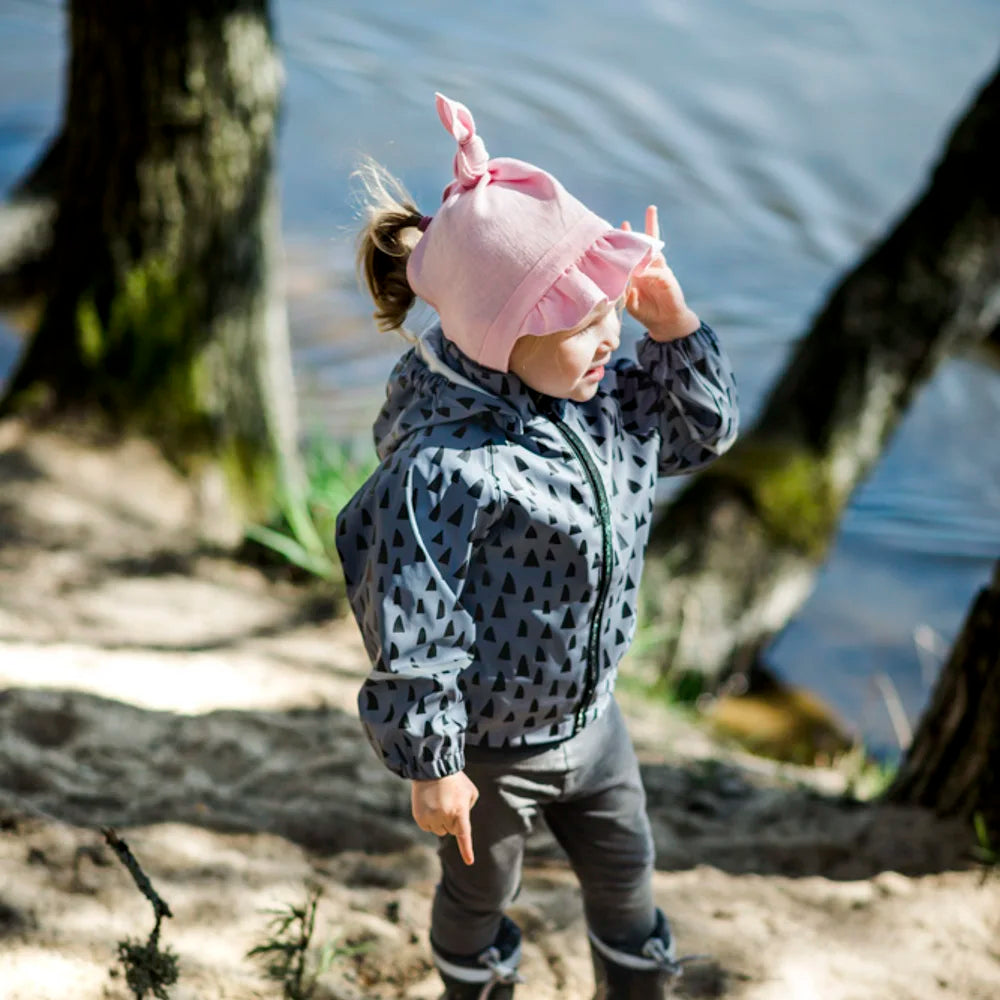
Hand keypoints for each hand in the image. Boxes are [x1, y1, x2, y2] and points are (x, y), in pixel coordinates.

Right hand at [411, 771, 478, 864]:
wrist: (431, 768)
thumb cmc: (455, 780)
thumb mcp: (470, 792)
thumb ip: (468, 809)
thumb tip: (460, 825)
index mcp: (460, 811)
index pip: (464, 835)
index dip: (466, 849)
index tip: (469, 862)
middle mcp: (445, 816)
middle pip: (451, 831)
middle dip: (452, 821)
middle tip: (450, 803)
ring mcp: (431, 818)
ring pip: (440, 831)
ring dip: (441, 821)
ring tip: (439, 802)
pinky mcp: (420, 818)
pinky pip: (428, 828)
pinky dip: (430, 820)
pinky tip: (430, 805)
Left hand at [622, 205, 699, 341]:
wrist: (665, 324)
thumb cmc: (648, 313)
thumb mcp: (631, 305)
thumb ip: (627, 296)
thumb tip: (628, 287)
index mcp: (640, 273)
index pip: (634, 253)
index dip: (629, 240)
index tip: (622, 224)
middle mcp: (651, 268)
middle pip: (649, 244)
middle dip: (650, 226)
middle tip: (650, 208)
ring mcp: (660, 272)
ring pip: (656, 252)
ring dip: (652, 236)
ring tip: (651, 214)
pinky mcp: (668, 280)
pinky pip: (657, 272)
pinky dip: (649, 270)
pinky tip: (641, 270)